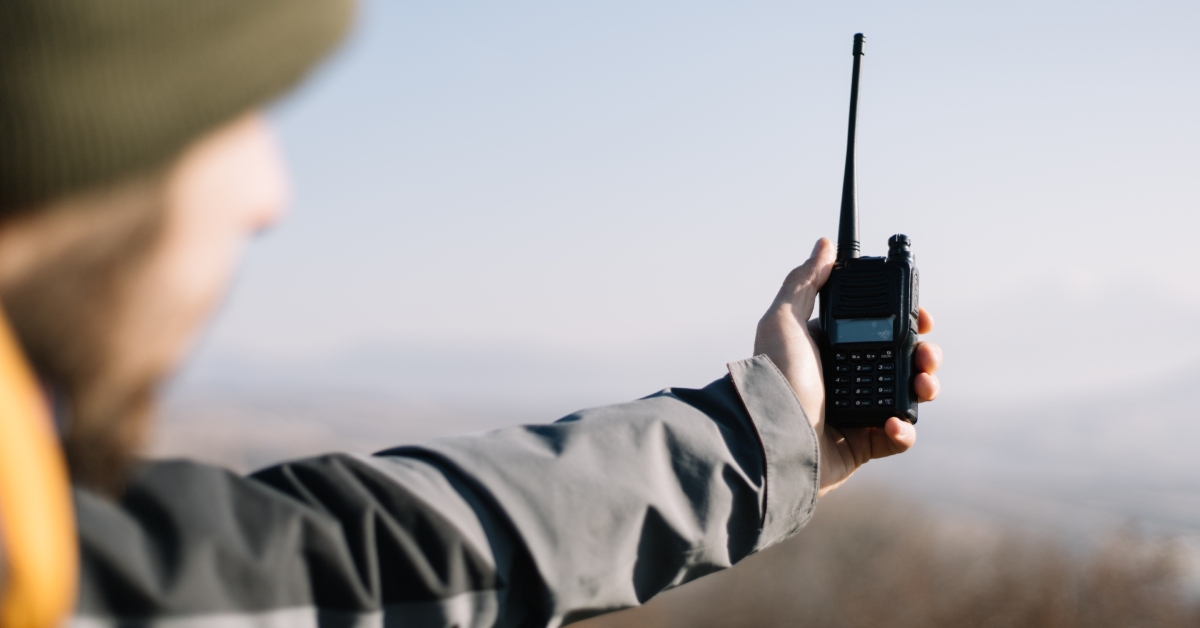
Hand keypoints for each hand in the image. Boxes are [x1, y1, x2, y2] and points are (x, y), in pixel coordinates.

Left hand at [754, 238, 941, 496]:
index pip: (879, 328)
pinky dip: (905, 429)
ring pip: (908, 395)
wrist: (771, 434)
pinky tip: (894, 422)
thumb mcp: (784, 319)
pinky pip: (898, 436)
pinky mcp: (863, 444)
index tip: (921, 317)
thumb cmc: (774, 376)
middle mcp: (846, 378)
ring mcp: (857, 411)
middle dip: (924, 353)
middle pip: (901, 360)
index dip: (905, 321)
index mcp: (832, 348)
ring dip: (925, 386)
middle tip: (925, 353)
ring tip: (923, 384)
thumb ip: (805, 282)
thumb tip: (824, 246)